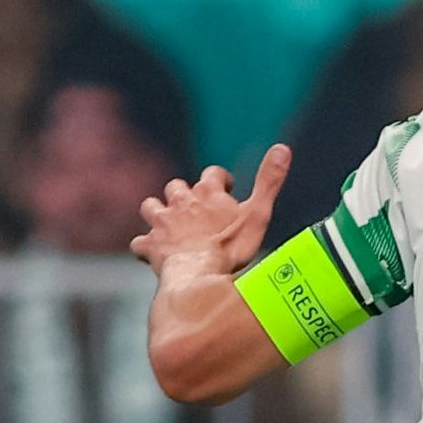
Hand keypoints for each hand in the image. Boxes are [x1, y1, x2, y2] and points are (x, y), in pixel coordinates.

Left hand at [131, 144, 289, 276]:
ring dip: (158, 212)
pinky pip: (140, 242)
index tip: (228, 190)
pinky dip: (146, 245)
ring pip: (151, 206)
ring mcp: (161, 223)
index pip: (213, 173)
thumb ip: (269, 181)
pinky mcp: (149, 245)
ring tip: (170, 225)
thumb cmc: (230, 246)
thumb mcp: (258, 213)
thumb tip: (283, 147)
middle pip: (177, 187)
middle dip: (184, 195)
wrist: (199, 274)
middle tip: (198, 211)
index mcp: (208, 192)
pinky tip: (154, 252)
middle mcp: (181, 201)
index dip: (221, 180)